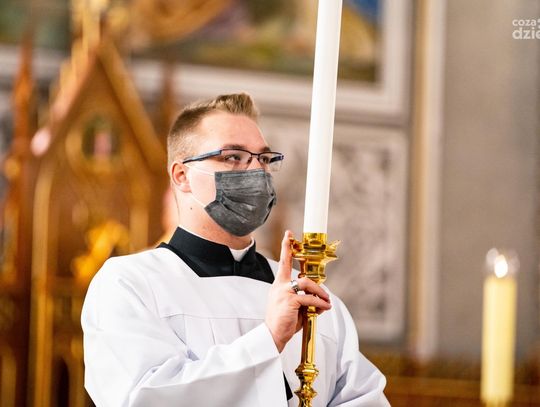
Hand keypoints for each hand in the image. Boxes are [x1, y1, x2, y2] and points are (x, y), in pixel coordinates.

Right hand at [265, 230, 331, 352]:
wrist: (272, 336)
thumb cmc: (283, 323)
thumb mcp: (295, 309)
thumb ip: (306, 300)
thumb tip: (322, 301)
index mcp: (278, 285)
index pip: (282, 263)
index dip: (286, 247)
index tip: (288, 234)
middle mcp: (279, 286)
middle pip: (297, 273)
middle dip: (313, 279)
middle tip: (323, 290)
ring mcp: (283, 292)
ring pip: (307, 285)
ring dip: (320, 293)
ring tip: (326, 302)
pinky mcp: (289, 301)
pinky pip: (309, 299)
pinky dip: (319, 303)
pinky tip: (324, 307)